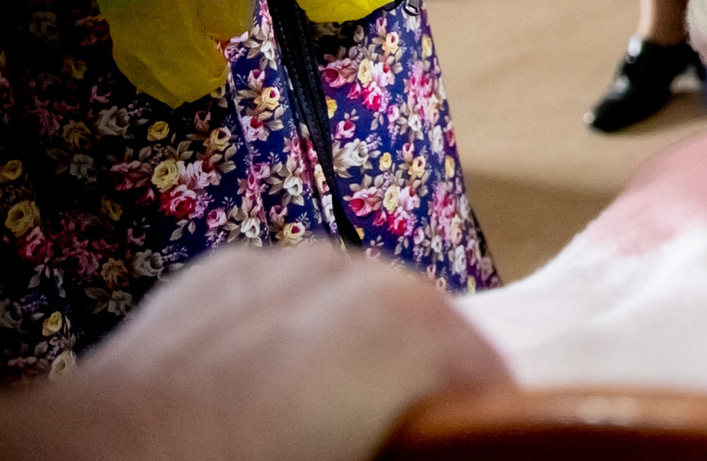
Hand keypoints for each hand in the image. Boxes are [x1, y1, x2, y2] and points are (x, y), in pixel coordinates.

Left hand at [0, 243, 509, 460]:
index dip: (478, 429)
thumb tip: (442, 447)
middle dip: (409, 389)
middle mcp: (357, 271)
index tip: (458, 455)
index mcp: (411, 322)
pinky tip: (251, 401)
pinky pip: (279, 306)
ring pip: (348, 310)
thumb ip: (422, 448)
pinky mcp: (216, 273)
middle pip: (423, 334)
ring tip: (308, 428)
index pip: (491, 379)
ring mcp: (281, 263)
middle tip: (377, 448)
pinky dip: (281, 345)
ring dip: (346, 361)